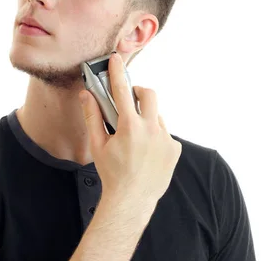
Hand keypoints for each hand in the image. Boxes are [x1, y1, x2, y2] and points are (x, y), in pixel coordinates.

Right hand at [78, 52, 181, 206]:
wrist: (132, 200)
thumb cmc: (112, 174)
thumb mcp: (98, 145)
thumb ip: (92, 117)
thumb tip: (86, 96)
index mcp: (129, 127)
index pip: (122, 90)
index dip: (117, 72)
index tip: (116, 59)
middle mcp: (151, 129)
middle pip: (149, 95)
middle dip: (139, 92)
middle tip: (130, 100)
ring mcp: (165, 139)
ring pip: (157, 116)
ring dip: (146, 118)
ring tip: (135, 137)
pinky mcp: (174, 149)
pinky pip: (164, 133)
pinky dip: (155, 136)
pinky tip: (146, 151)